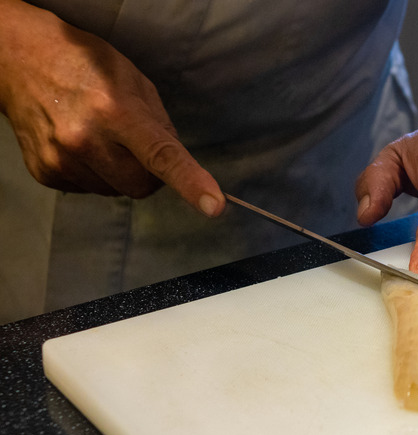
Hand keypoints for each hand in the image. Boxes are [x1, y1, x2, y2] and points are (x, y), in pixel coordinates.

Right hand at [0, 1, 223, 215]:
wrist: (19, 60)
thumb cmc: (85, 65)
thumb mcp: (133, 81)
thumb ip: (160, 123)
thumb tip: (176, 160)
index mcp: (115, 111)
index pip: (161, 155)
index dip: (190, 182)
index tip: (214, 205)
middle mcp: (85, 140)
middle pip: (141, 186)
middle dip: (150, 175)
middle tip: (138, 147)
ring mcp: (60, 160)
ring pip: (115, 191)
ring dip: (119, 173)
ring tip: (101, 137)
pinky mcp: (45, 173)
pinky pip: (89, 189)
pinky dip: (95, 173)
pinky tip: (82, 146)